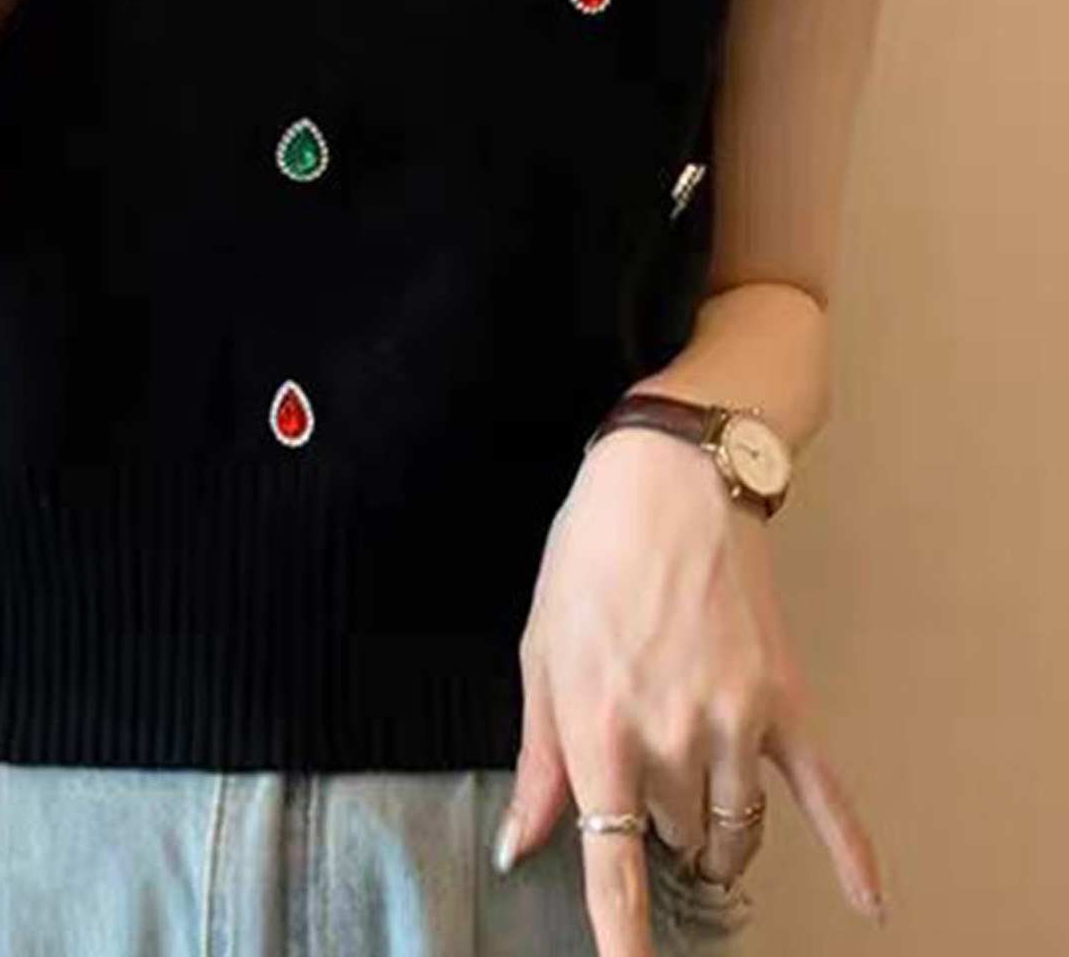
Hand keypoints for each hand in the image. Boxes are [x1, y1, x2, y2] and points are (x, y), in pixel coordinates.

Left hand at [492, 426, 886, 955]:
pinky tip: (870, 897)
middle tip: (640, 773)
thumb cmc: (587, 557)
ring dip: (712, 835)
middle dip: (651, 822)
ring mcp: (737, 724)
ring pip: (732, 829)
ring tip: (694, 812)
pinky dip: (849, 850)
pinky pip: (823, 794)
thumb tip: (521, 844)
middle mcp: (671, 740)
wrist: (668, 481)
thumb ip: (537, 757)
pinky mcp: (786, 703)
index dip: (621, 938)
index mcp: (599, 729)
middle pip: (670, 839)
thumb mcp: (540, 650)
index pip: (613, 865)